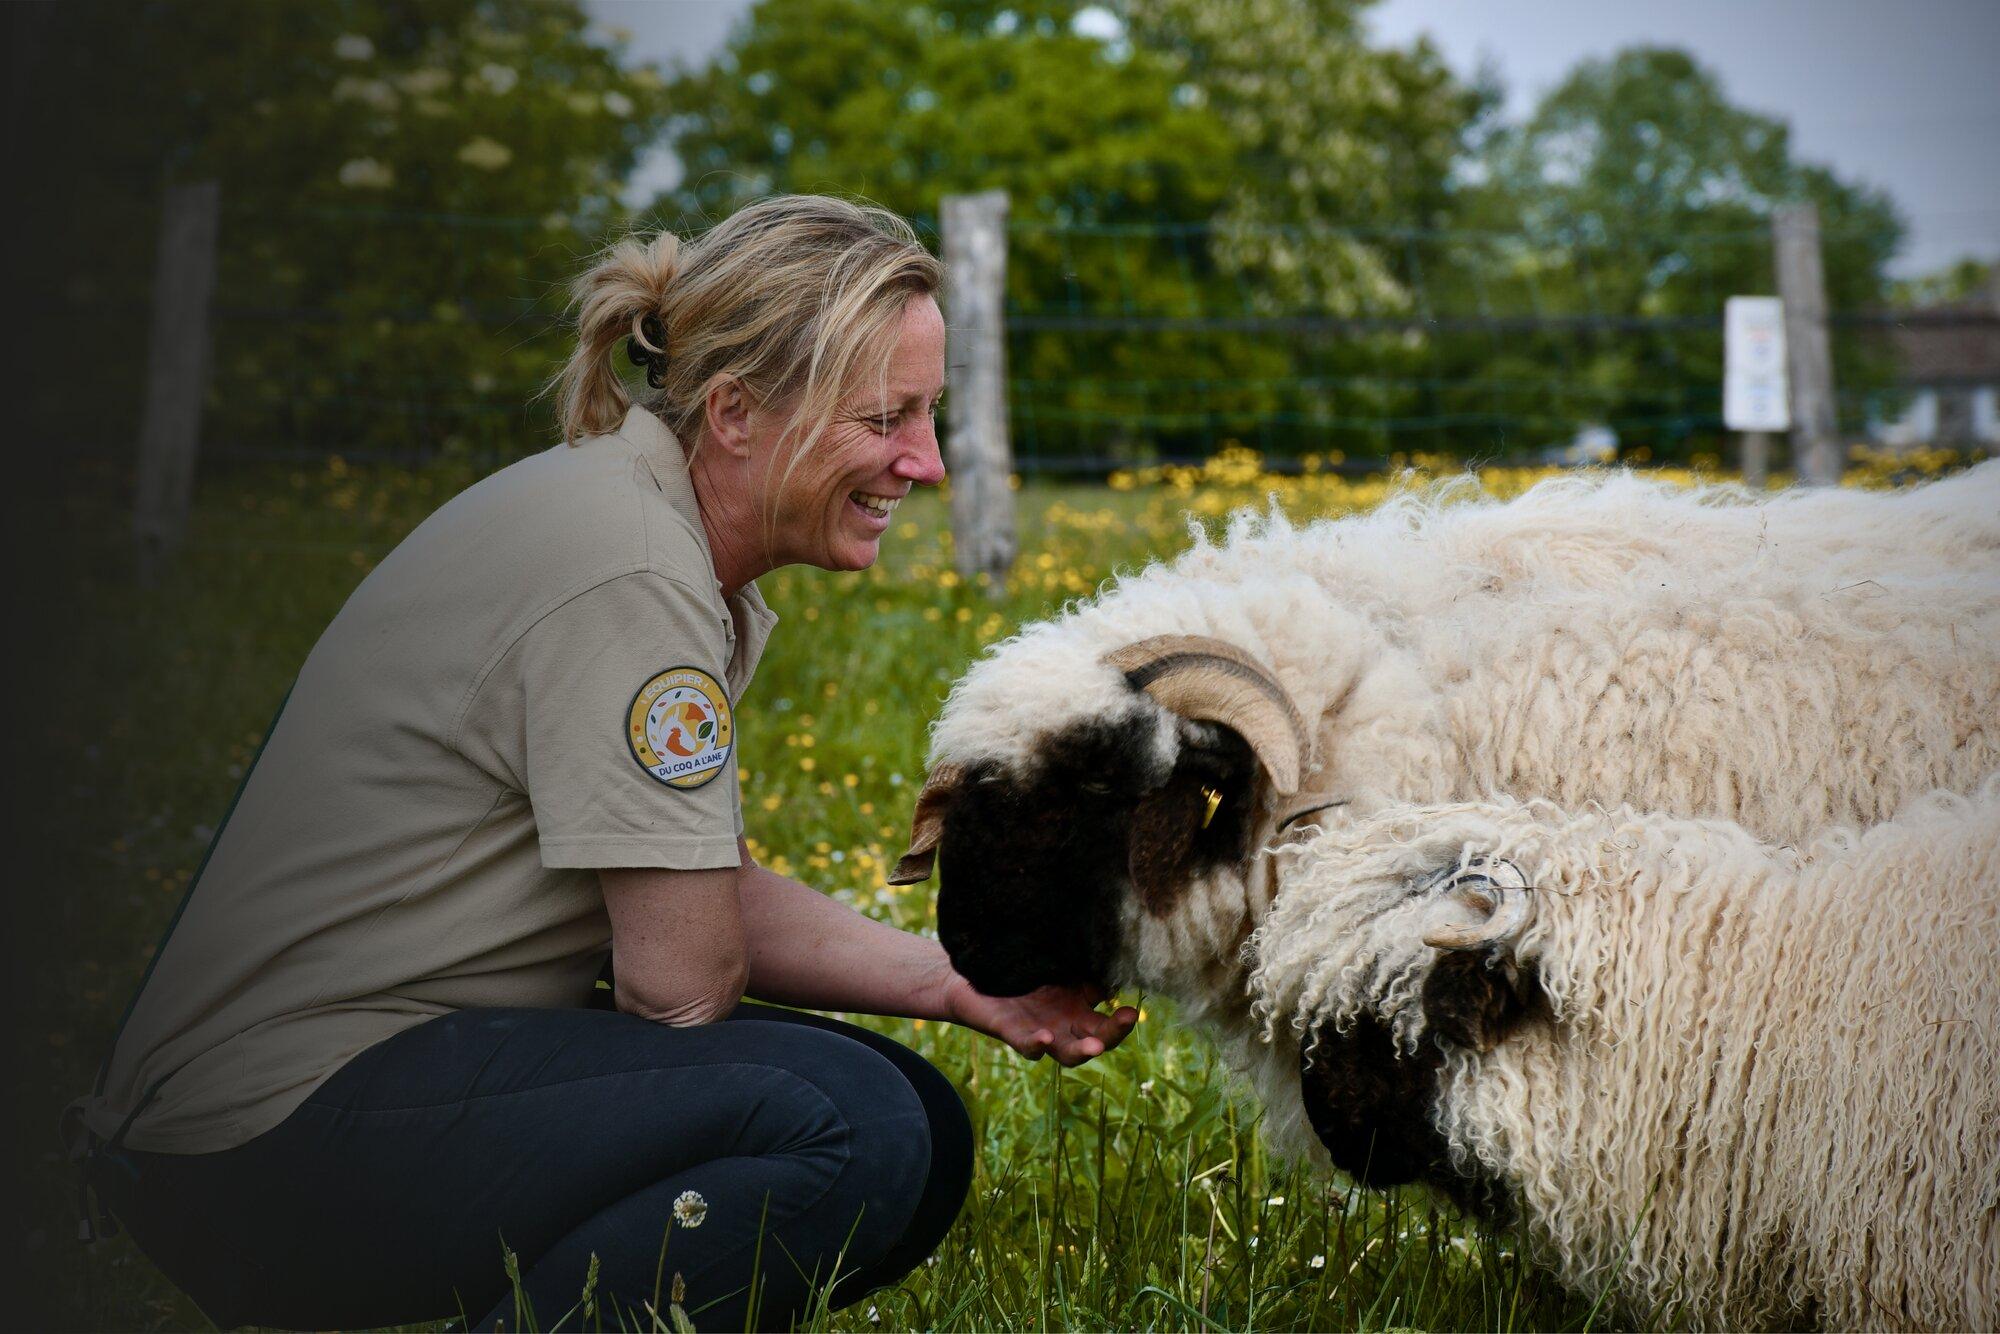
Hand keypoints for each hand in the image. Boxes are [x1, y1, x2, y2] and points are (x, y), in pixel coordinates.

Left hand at [942, 973, 1140, 1067]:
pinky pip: (1026, 1045)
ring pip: (1065, 1053)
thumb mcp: (1061, 969)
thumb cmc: (1022, 973)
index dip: (1121, 1022)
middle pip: (1094, 1041)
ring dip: (1081, 1050)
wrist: (975, 976)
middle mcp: (1062, 1028)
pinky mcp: (1011, 1032)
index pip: (1107, 1024)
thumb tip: (1115, 969)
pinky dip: (1036, 1044)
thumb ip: (1086, 972)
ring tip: (1094, 1047)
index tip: (1131, 1009)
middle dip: (1112, 1034)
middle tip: (1127, 1019)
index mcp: (1077, 1012)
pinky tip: (1045, 1038)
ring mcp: (1038, 1032)